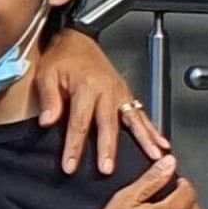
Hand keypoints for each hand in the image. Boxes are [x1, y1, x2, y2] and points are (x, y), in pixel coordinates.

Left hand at [37, 29, 173, 174]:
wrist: (76, 39)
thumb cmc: (61, 58)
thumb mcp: (46, 74)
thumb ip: (49, 98)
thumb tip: (48, 121)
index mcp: (86, 86)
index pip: (79, 122)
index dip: (74, 146)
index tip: (70, 166)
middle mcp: (106, 90)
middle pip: (108, 125)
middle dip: (108, 149)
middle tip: (108, 170)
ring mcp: (120, 92)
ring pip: (133, 120)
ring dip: (143, 140)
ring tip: (153, 157)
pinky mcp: (126, 94)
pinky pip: (141, 113)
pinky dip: (152, 129)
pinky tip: (160, 143)